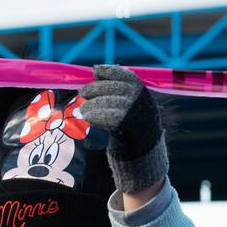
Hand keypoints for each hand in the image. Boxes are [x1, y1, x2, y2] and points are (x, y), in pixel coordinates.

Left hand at [78, 65, 168, 193]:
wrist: (143, 156)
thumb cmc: (131, 130)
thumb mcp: (129, 108)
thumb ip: (116, 93)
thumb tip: (95, 74)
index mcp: (143, 94)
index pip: (127, 76)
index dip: (110, 71)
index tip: (95, 70)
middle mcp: (142, 102)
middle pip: (116, 89)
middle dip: (97, 89)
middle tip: (82, 92)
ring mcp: (138, 115)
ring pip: (111, 103)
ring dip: (93, 104)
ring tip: (82, 109)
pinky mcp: (130, 129)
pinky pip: (109, 118)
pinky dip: (96, 116)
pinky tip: (87, 118)